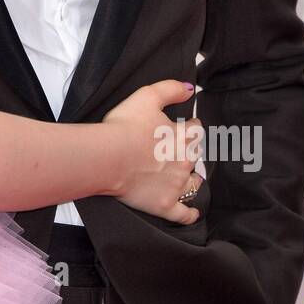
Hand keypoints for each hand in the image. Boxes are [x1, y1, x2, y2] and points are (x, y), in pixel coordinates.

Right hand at [102, 80, 204, 224]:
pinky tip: (193, 214)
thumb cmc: (124, 126)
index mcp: (183, 136)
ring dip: (192, 178)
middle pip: (195, 155)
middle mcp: (184, 162)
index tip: (184, 125)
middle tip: (177, 149)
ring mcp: (176, 186)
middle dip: (190, 150)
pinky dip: (189, 214)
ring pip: (193, 183)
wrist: (108, 157)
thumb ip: (170, 89)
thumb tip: (189, 89)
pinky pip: (183, 213)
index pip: (195, 129)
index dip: (190, 125)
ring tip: (187, 177)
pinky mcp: (164, 204)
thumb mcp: (147, 96)